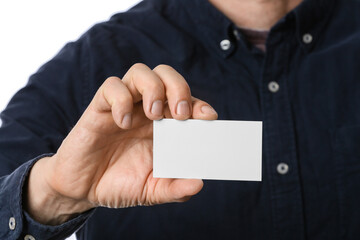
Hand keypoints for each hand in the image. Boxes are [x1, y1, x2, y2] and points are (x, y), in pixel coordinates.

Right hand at [26, 64, 217, 224]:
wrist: (82, 189)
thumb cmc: (119, 183)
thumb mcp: (151, 191)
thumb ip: (175, 189)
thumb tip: (199, 183)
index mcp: (163, 126)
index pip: (187, 102)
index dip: (200, 104)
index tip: (208, 118)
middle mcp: (145, 111)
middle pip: (166, 76)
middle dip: (179, 88)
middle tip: (179, 114)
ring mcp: (123, 106)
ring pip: (140, 72)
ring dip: (153, 88)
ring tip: (152, 116)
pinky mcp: (100, 108)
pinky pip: (111, 86)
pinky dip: (121, 99)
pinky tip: (122, 122)